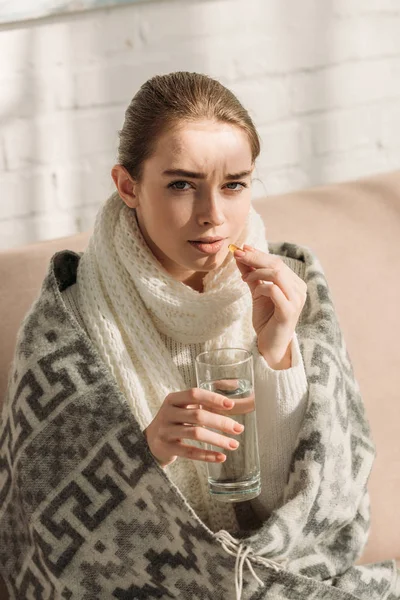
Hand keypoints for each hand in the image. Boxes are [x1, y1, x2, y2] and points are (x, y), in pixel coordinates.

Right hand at [144, 387, 244, 467]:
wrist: (149, 443)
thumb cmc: (173, 422)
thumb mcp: (182, 409)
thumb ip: (201, 406)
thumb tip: (231, 407)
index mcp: (173, 399)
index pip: (194, 394)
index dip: (213, 398)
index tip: (231, 406)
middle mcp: (167, 413)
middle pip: (198, 415)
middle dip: (221, 422)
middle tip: (238, 429)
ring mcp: (165, 431)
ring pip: (195, 434)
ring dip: (218, 440)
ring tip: (234, 444)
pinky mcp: (166, 448)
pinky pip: (190, 452)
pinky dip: (207, 455)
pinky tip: (221, 457)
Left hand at [233, 244, 306, 368]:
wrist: (271, 344)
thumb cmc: (267, 319)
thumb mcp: (257, 293)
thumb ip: (252, 275)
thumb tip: (240, 256)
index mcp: (294, 283)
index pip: (277, 262)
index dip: (259, 254)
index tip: (242, 249)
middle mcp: (299, 289)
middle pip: (277, 264)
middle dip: (255, 258)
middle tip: (237, 255)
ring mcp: (296, 300)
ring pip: (276, 274)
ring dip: (257, 272)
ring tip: (245, 278)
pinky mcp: (288, 311)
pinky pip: (273, 290)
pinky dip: (261, 288)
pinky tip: (255, 293)